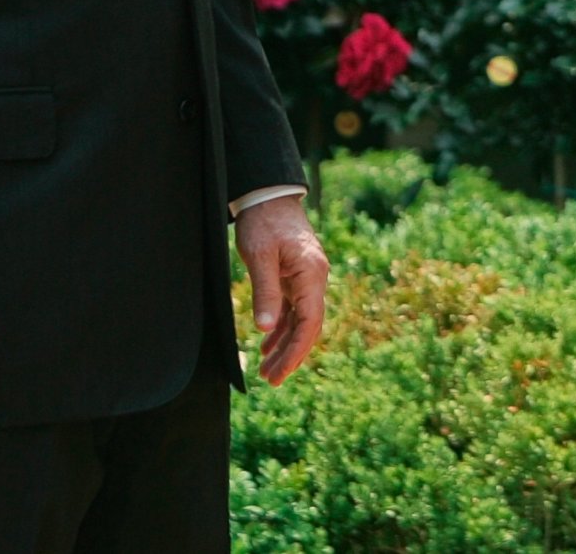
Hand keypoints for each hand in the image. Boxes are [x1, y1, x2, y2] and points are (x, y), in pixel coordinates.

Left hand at [236, 195, 328, 384]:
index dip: (297, 350)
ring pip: (301, 320)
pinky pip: (293, 308)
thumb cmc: (264, 221)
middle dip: (291, 355)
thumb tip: (265, 330)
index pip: (310, 320)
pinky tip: (267, 344)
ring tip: (266, 370)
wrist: (268, 195)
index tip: (281, 372)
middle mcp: (315, 277)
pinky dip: (281, 328)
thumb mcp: (260, 256)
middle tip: (271, 380)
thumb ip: (266, 292)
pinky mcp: (296, 275)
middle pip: (308, 325)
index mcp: (311, 273)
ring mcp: (307, 277)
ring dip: (285, 345)